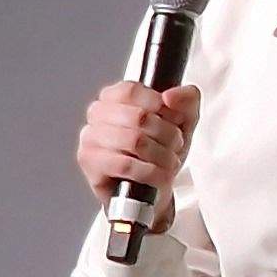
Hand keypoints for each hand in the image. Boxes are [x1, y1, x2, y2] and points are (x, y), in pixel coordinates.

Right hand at [78, 81, 198, 225]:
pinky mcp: (90, 163)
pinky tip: (157, 174)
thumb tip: (170, 95)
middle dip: (167, 134)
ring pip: (134, 141)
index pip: (132, 90)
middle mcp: (97, 113)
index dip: (160, 106)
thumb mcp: (184, 120)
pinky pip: (124, 165)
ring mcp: (90, 137)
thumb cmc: (163, 148)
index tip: (174, 119)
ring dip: (162, 154)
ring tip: (168, 160)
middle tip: (175, 144)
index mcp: (115, 96)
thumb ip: (186, 99)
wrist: (154, 186)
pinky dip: (150, 172)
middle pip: (138, 116)